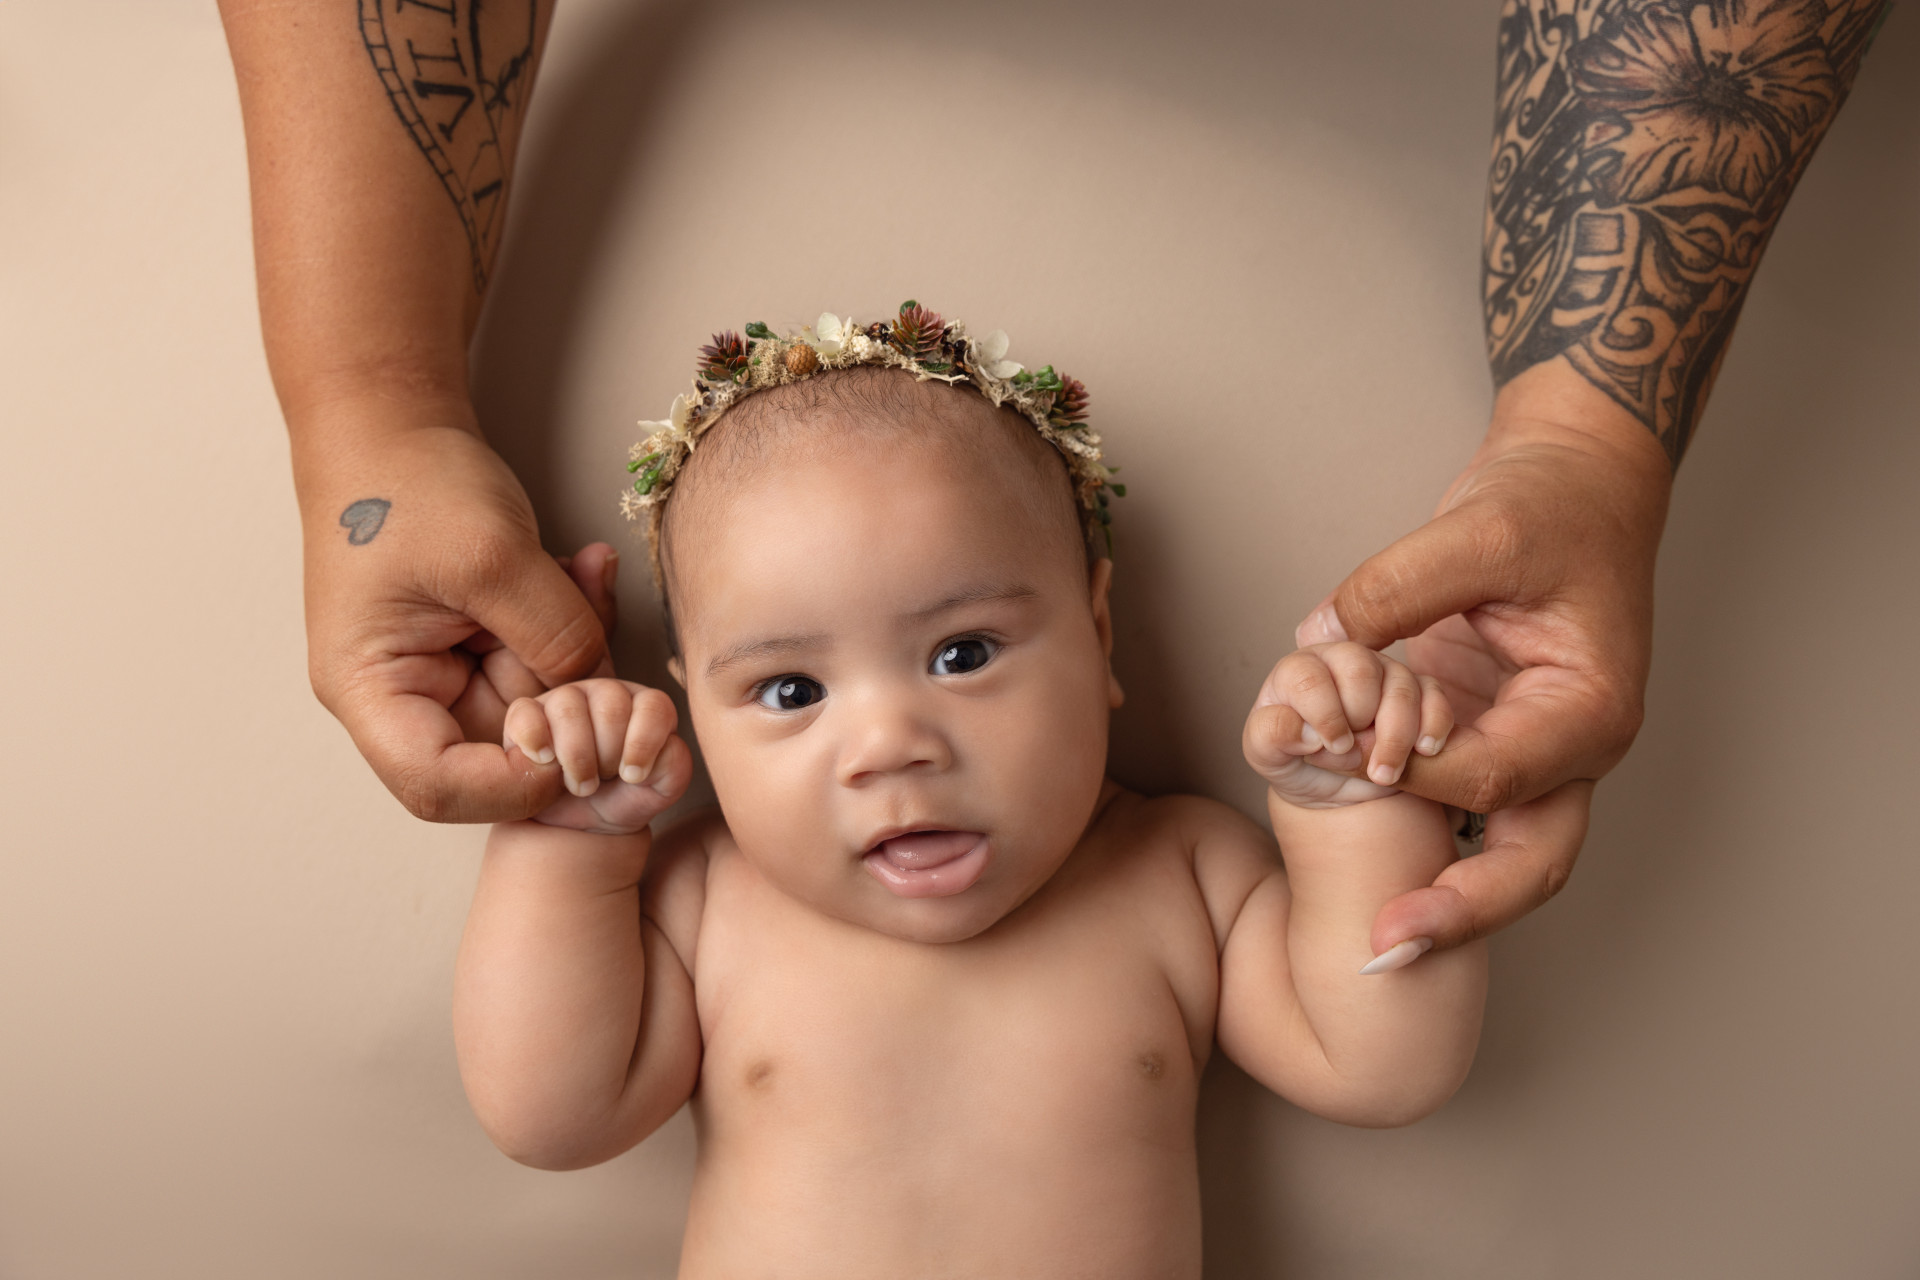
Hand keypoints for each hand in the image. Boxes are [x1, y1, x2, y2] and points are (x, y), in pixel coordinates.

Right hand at [299, 424, 615, 822]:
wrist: (392, 419)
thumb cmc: (410, 480)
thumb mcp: (491, 558)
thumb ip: (555, 635)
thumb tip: (605, 692)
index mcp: (369, 690)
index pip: (437, 787)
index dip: (517, 785)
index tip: (581, 747)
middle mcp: (403, 696)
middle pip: (499, 753)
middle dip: (567, 709)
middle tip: (607, 650)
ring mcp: (446, 671)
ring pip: (536, 704)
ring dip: (579, 652)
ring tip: (589, 577)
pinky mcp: (482, 644)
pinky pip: (544, 659)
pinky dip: (575, 623)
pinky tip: (587, 569)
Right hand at [503, 678, 691, 834]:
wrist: (583, 822)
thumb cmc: (625, 797)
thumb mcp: (662, 789)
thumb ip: (674, 766)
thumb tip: (659, 749)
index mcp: (644, 706)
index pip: (654, 705)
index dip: (643, 743)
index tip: (634, 776)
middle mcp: (607, 694)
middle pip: (611, 707)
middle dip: (608, 756)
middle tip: (604, 781)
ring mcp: (565, 699)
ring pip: (569, 708)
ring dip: (576, 758)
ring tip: (579, 784)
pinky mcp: (526, 715)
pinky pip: (526, 713)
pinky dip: (535, 740)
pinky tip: (545, 761)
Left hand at [1244, 642, 1453, 809]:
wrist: (1331, 783)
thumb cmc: (1294, 759)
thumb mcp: (1267, 755)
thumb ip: (1271, 736)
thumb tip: (1305, 730)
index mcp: (1299, 669)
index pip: (1311, 677)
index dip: (1324, 716)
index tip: (1329, 747)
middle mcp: (1342, 660)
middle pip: (1362, 672)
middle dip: (1362, 722)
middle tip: (1354, 757)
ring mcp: (1383, 671)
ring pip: (1402, 687)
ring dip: (1397, 737)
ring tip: (1384, 774)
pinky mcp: (1418, 689)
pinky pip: (1435, 696)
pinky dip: (1434, 725)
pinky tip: (1425, 751)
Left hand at [1294, 377, 1670, 952]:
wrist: (1575, 480)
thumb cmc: (1552, 503)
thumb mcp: (1479, 529)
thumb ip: (1399, 586)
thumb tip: (1322, 637)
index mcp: (1590, 708)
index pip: (1500, 774)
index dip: (1420, 779)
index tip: (1348, 770)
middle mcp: (1571, 747)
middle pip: (1531, 859)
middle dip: (1459, 910)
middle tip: (1383, 946)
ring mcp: (1534, 751)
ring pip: (1502, 853)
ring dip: (1445, 898)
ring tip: (1377, 942)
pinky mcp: (1491, 738)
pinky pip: (1459, 809)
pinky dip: (1419, 837)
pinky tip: (1367, 867)